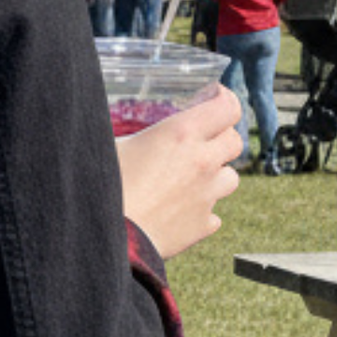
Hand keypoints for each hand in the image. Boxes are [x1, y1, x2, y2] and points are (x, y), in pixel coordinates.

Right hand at [116, 84, 242, 259]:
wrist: (106, 238)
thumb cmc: (101, 188)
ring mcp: (206, 196)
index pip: (226, 107)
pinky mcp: (202, 226)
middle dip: (219, 136)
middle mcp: (201, 162)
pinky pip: (214, 213)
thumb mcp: (110, 146)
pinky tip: (179, 209)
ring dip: (215, 174)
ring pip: (231, 177)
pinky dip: (201, 209)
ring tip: (190, 177)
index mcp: (180, 134)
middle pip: (235, 140)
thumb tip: (108, 120)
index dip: (224, 99)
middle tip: (199, 139)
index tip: (214, 98)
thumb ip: (125, 132)